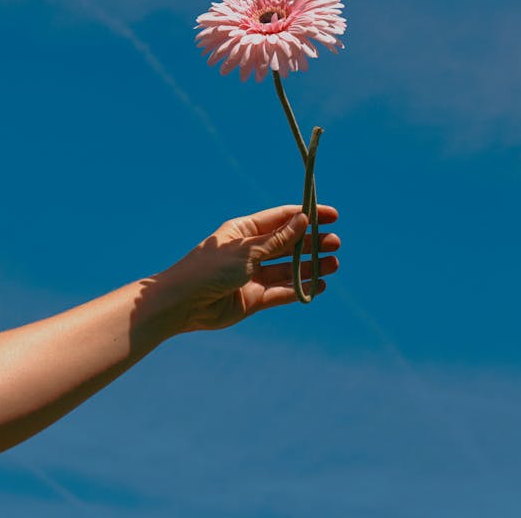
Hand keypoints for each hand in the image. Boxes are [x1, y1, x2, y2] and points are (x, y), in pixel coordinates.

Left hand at [159, 205, 339, 331]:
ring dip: (310, 266)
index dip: (307, 215)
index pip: (282, 218)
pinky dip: (299, 289)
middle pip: (288, 243)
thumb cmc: (210, 269)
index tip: (333, 216)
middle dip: (312, 243)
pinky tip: (318, 286)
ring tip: (334, 265)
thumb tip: (302, 220)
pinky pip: (282, 292)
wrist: (184, 304)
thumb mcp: (247, 250)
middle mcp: (250, 251)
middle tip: (336, 244)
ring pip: (288, 268)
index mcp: (245, 230)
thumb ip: (277, 240)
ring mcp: (252, 275)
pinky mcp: (253, 299)